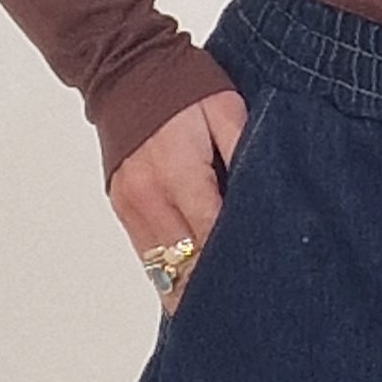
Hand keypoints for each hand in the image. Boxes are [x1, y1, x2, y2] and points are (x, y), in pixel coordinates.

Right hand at [108, 82, 249, 302]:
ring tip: (219, 316)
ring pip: (160, 267)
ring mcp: (130, 203)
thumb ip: (245, 155)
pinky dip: (167, 272)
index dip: (237, 266)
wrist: (126, 65)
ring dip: (186, 291)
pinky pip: (145, 252)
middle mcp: (149, 195)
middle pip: (183, 263)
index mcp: (179, 172)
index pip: (212, 236)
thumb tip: (262, 201)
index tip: (261, 288)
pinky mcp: (120, 204)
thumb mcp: (227, 109)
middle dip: (213, 290)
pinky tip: (188, 292)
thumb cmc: (184, 85)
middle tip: (247, 315)